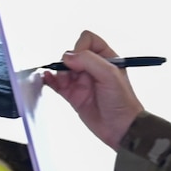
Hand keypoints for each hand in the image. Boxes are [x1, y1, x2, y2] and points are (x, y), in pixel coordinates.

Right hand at [42, 29, 143, 146]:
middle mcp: (93, 68)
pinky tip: (47, 79)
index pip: (88, 40)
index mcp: (106, 58)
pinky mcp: (73, 95)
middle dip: (68, 62)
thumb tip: (68, 56)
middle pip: (72, 54)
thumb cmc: (123, 102)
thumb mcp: (110, 75)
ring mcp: (82, 81)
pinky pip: (56, 83)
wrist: (121, 129)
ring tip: (65, 83)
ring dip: (59, 72)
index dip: (81, 47)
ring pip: (62, 68)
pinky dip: (49, 80)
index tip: (80, 59)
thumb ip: (89, 61)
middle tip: (72, 74)